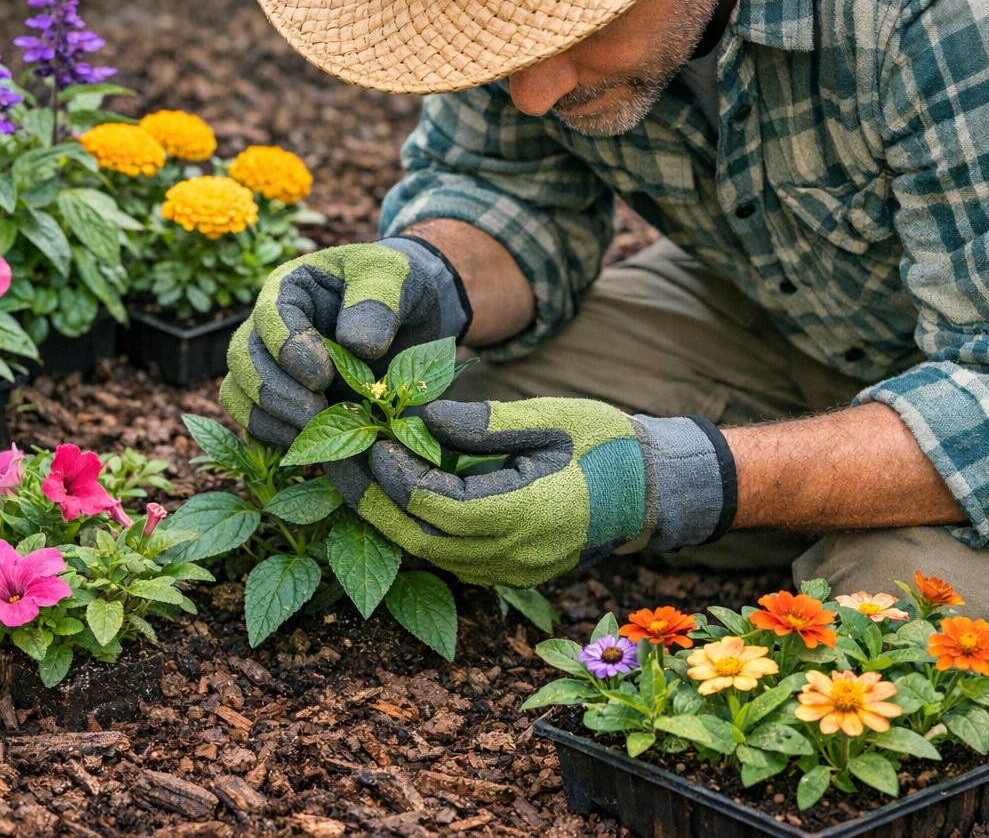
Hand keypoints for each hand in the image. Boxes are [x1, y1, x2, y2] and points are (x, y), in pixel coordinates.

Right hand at [221, 238, 467, 444]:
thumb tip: (354, 346)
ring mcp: (267, 362)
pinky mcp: (276, 397)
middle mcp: (269, 325)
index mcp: (291, 287)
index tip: (323, 377)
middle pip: (243, 359)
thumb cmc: (397, 287)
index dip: (290, 348)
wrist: (409, 317)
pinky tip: (309, 444)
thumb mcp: (396, 278)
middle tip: (317, 413)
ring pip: (238, 391)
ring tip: (314, 430)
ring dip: (271, 417)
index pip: (269, 315)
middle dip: (276, 391)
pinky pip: (252, 420)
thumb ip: (376, 303)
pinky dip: (273, 435)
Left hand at [329, 398, 734, 587]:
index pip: (432, 502)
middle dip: (370, 498)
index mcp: (523, 515)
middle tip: (334, 459)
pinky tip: (394, 491)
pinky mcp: (507, 572)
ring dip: (385, 514)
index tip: (365, 435)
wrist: (654, 491)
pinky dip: (414, 524)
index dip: (392, 472)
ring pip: (426, 552)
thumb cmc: (608, 445)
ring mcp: (509, 572)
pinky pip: (446, 555)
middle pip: (416, 537)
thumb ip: (482, 421)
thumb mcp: (548, 419)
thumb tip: (419, 416)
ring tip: (352, 472)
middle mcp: (510, 556)